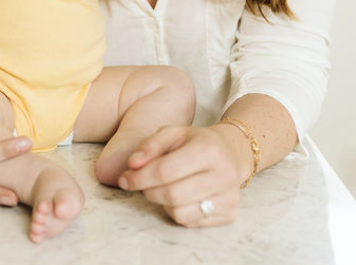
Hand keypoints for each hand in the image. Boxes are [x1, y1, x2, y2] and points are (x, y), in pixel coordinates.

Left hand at [116, 125, 243, 226]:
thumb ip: (149, 146)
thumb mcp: (172, 133)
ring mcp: (229, 197)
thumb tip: (132, 164)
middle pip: (172, 195)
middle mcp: (224, 175)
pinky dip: (177, 212)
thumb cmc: (195, 142)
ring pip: (180, 213)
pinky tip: (181, 197)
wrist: (231, 153)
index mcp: (208, 150)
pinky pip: (190, 222)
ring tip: (164, 187)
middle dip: (149, 191)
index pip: (165, 171)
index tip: (124, 179)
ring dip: (163, 203)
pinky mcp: (230, 214)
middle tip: (144, 183)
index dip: (139, 177)